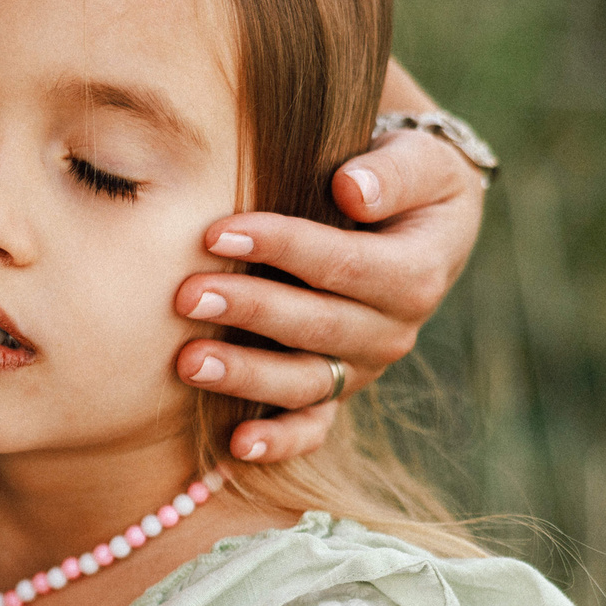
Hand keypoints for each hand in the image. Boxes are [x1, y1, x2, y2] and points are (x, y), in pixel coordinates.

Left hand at [173, 126, 483, 462]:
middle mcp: (393, 330)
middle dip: (251, 311)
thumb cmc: (404, 179)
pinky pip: (312, 427)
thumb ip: (395, 171)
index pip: (347, 264)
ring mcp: (362, 367)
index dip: (284, 247)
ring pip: (306, 382)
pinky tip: (236, 446)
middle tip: (185, 295)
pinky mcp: (335, 389)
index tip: (217, 231)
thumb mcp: (420, 159)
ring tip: (188, 362)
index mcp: (418, 272)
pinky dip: (278, 441)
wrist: (413, 222)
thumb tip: (351, 189)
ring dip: (246, 376)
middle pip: (319, 327)